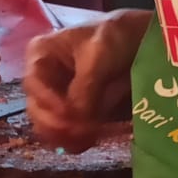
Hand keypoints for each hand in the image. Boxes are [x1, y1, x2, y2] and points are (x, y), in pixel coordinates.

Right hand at [24, 10, 151, 152]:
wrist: (144, 41)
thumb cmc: (116, 36)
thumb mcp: (100, 53)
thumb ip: (86, 84)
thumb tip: (76, 117)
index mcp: (42, 55)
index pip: (33, 83)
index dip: (47, 102)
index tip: (68, 116)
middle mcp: (45, 79)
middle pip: (36, 108)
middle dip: (55, 123)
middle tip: (79, 133)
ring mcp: (59, 99)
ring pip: (48, 126)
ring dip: (64, 136)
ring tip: (88, 139)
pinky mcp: (76, 115)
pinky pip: (66, 134)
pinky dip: (76, 141)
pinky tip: (91, 141)